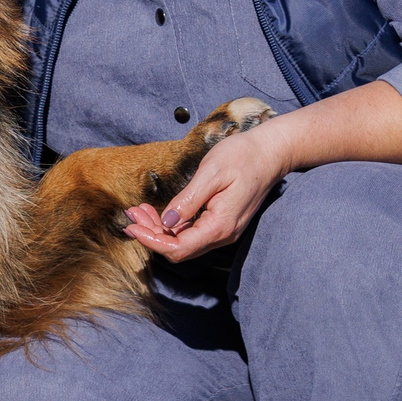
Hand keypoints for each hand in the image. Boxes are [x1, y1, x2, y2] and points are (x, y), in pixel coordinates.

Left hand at [123, 122, 290, 261]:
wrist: (271, 152)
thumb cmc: (243, 157)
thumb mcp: (212, 173)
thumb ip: (188, 200)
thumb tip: (167, 222)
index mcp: (220, 226)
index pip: (178, 248)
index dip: (151, 241)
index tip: (130, 227)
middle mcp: (222, 234)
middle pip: (178, 248)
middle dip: (151, 234)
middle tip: (131, 214)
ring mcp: (223, 230)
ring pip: (183, 241)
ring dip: (158, 229)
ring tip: (139, 210)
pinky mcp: (221, 222)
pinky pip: (192, 232)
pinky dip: (171, 224)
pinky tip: (157, 211)